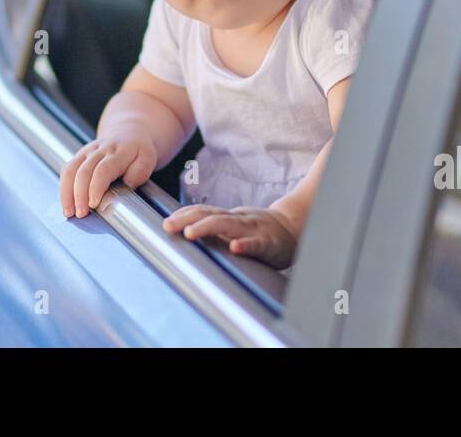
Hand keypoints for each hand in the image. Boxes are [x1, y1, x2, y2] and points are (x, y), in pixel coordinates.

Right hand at [60, 123, 157, 218]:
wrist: (128, 132)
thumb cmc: (138, 151)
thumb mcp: (148, 158)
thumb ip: (140, 171)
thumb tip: (128, 184)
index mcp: (118, 152)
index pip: (103, 170)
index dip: (96, 187)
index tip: (93, 204)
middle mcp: (100, 150)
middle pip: (84, 171)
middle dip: (79, 194)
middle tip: (81, 214)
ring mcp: (87, 151)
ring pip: (71, 170)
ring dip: (67, 192)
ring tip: (69, 212)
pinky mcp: (79, 156)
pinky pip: (67, 169)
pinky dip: (63, 187)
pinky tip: (66, 203)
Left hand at [162, 204, 300, 269]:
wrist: (295, 228)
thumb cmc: (259, 230)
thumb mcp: (235, 226)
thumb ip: (215, 227)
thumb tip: (184, 232)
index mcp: (229, 217)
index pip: (203, 211)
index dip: (184, 214)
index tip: (165, 222)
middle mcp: (238, 219)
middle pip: (210, 215)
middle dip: (187, 219)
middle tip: (168, 226)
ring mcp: (253, 229)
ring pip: (229, 225)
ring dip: (207, 227)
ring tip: (190, 233)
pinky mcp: (268, 243)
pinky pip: (256, 243)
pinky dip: (246, 245)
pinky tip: (235, 248)